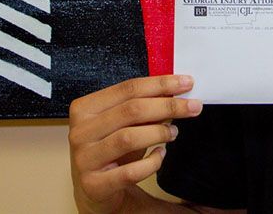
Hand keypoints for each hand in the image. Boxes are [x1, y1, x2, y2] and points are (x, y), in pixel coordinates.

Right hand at [69, 75, 201, 213]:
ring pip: (129, 138)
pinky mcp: (94, 184)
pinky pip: (130, 172)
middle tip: (193, 106)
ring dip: (159, 132)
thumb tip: (176, 91)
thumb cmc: (112, 149)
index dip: (160, 84)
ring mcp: (84, 159)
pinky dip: (152, 163)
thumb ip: (144, 106)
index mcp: (85, 108)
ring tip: (173, 132)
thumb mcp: (124, 123)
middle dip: (167, 105)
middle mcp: (80, 132)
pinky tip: (160, 155)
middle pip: (130, 110)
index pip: (128, 88)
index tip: (186, 82)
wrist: (95, 189)